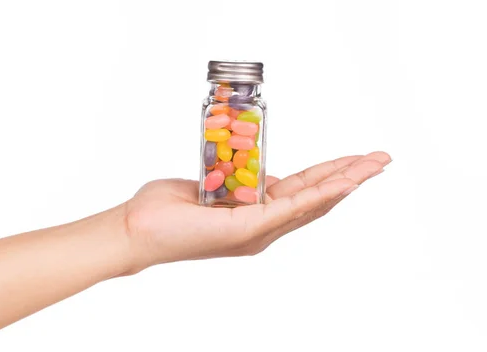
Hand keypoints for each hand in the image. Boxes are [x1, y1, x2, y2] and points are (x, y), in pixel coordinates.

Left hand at [124, 152, 390, 270]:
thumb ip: (241, 183)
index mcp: (254, 216)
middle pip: (315, 199)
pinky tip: (344, 182)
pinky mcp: (247, 228)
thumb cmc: (165, 209)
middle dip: (350, 177)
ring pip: (311, 203)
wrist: (136, 229)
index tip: (354, 160)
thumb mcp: (212, 186)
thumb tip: (266, 178)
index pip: (301, 193)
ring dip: (345, 182)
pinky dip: (320, 193)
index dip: (330, 175)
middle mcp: (262, 227)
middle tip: (381, 159)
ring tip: (374, 165)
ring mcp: (257, 230)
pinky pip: (290, 207)